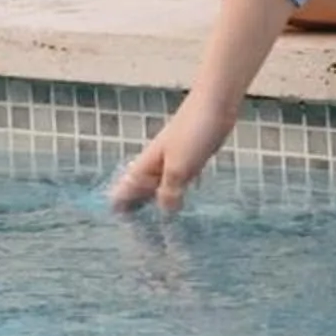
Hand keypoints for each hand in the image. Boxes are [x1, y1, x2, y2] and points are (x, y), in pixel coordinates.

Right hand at [110, 85, 241, 213]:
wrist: (215, 103)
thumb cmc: (192, 131)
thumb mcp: (178, 168)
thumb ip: (169, 192)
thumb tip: (165, 211)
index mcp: (146, 165)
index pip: (124, 189)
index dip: (120, 207)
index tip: (120, 226)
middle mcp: (156, 164)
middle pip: (139, 189)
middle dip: (136, 207)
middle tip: (138, 232)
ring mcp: (173, 161)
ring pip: (159, 186)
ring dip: (157, 202)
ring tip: (157, 223)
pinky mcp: (191, 159)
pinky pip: (178, 182)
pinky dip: (177, 193)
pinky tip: (182, 202)